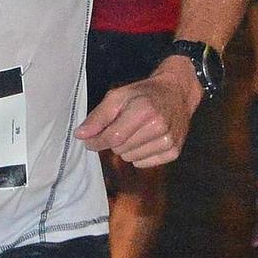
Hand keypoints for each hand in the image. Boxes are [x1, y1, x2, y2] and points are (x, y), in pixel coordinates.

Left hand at [74, 57, 197, 167]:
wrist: (176, 94)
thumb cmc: (144, 94)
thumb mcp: (118, 96)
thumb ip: (98, 116)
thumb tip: (80, 135)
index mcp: (143, 110)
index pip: (112, 137)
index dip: (96, 141)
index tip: (88, 140)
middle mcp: (159, 127)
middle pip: (120, 149)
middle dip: (114, 140)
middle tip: (121, 127)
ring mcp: (168, 141)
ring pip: (130, 158)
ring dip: (127, 148)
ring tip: (136, 132)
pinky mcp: (173, 152)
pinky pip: (143, 164)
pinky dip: (139, 155)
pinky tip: (146, 140)